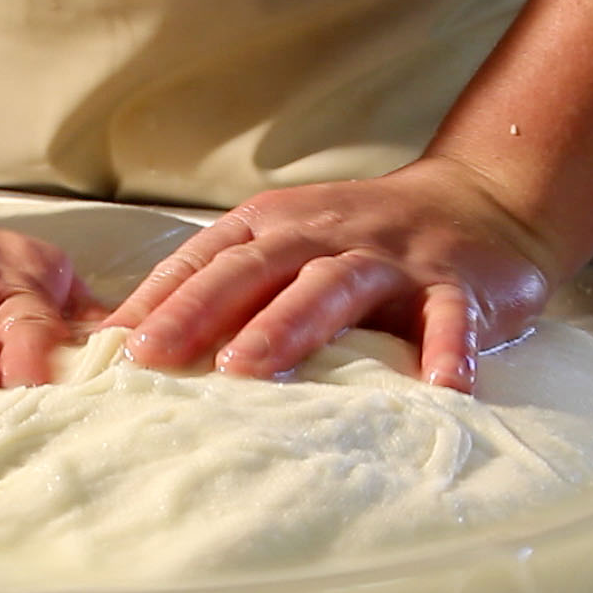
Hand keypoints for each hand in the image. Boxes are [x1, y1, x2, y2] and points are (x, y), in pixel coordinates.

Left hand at [106, 158, 558, 391]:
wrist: (480, 203)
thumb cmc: (359, 242)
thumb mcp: (285, 248)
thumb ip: (221, 287)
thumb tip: (129, 346)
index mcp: (274, 226)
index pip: (207, 258)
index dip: (159, 298)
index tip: (112, 345)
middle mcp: (325, 233)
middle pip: (256, 267)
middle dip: (200, 310)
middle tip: (155, 358)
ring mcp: (391, 258)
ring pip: (333, 285)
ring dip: (288, 325)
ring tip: (246, 368)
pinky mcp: (456, 285)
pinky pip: (449, 318)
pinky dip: (445, 351)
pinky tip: (437, 389)